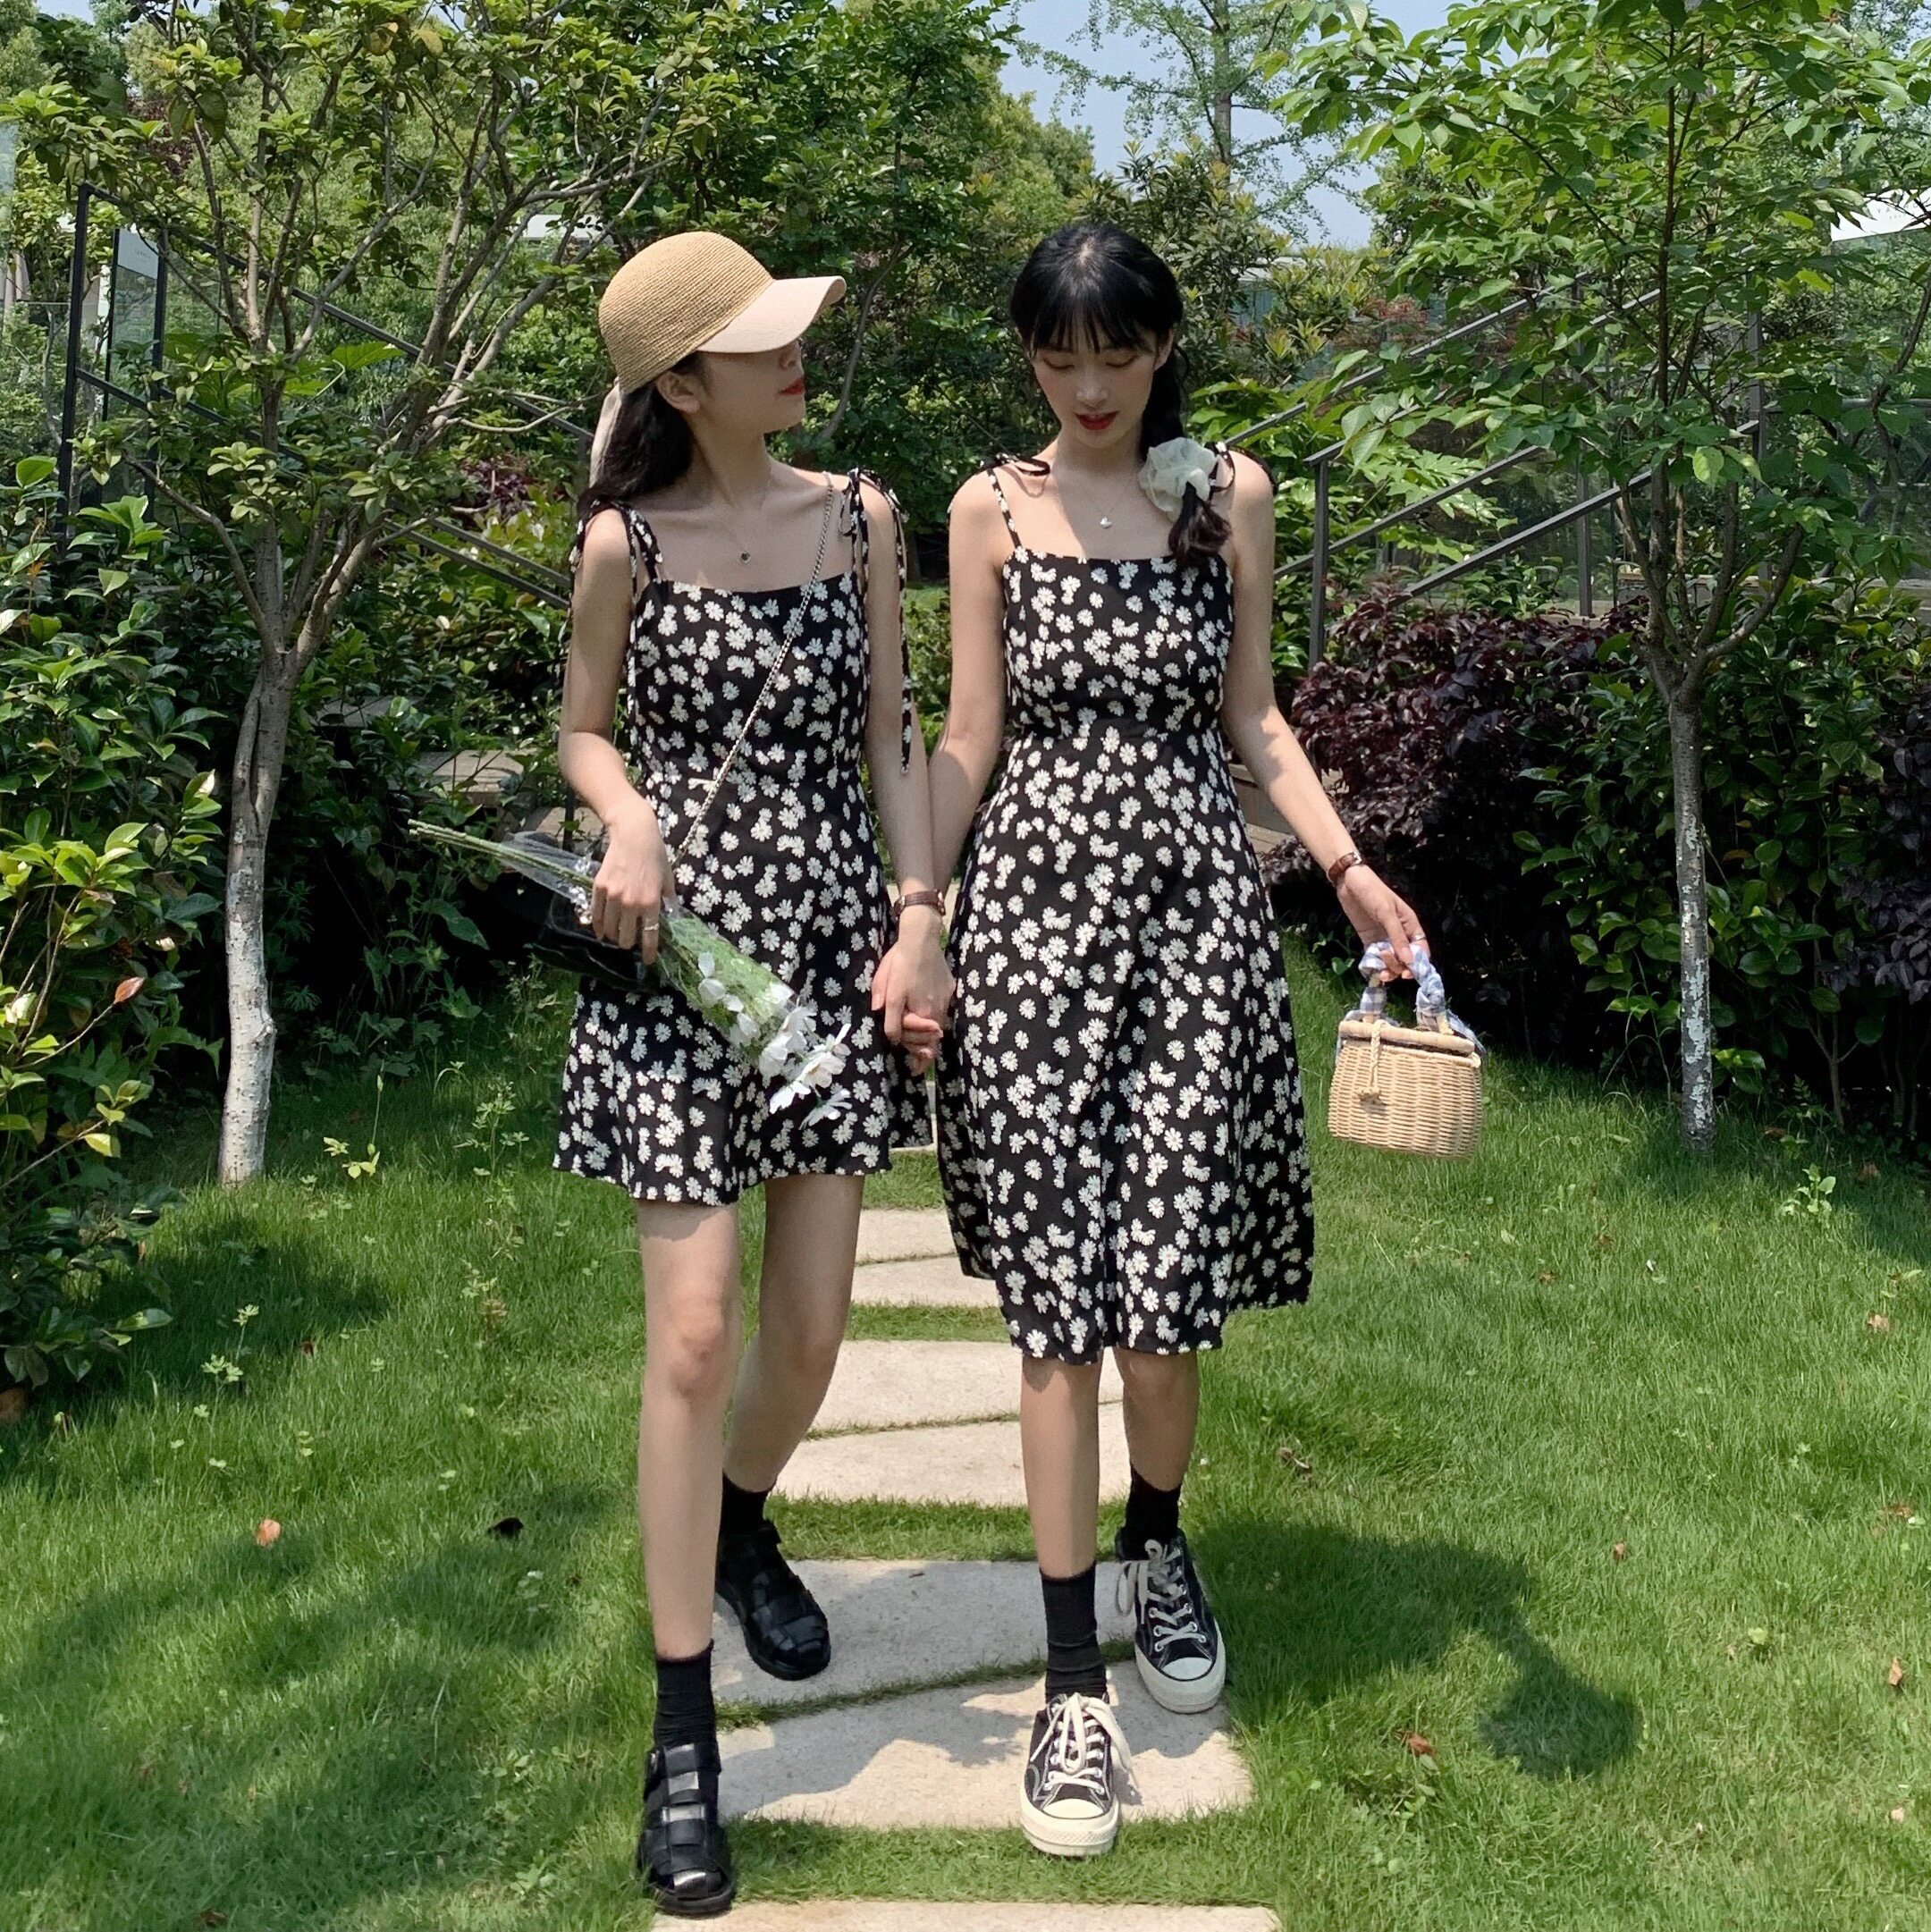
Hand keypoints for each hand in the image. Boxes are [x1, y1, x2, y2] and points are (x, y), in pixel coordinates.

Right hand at [589, 801, 676, 963]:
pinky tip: (602, 931)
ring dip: (614, 937)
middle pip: (626, 939)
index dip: (649, 953)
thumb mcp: (668, 879)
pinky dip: (599, 927)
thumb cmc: (655, 856)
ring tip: (617, 936)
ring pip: (610, 931)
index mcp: (651, 903)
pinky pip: (596, 916)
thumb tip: (670, 918)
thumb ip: (668, 901)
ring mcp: (613, 896)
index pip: (650, 937)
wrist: (634, 834)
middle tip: (631, 942)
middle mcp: (631, 903)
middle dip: (629, 945)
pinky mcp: (599, 889)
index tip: (649, 961)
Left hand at [873, 910, 952, 1075]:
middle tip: (919, 1066)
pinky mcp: (949, 987)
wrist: (921, 938)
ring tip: (925, 1050)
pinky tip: (930, 1022)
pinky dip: (935, 1018)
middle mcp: (938, 1009)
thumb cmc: (900, 963)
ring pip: (938, 1024)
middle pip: (933, 1038)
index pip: (924, 1044)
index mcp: (922, 1012)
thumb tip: (893, 1036)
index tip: (916, 1072)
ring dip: (930, 1037)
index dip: (920, 1060)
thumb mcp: (888, 990)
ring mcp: (946, 998)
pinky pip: (942, 1008)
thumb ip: (890, 1016)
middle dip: (925, 1052)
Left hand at [1336, 863, 1424, 976]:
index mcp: (1410, 925)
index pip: (1420, 949)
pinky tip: (1371, 970)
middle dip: (1398, 967)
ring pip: (1391, 960)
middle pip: (1406, 959)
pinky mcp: (1370, 940)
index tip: (1407, 973)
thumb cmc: (1372, 892)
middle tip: (1386, 967)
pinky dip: (1375, 966)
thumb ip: (1397, 937)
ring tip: (1378, 971)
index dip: (1417, 964)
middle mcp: (1399, 934)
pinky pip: (1376, 958)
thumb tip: (1409, 960)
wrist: (1349, 883)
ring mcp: (1384, 938)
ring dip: (1387, 969)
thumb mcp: (1386, 913)